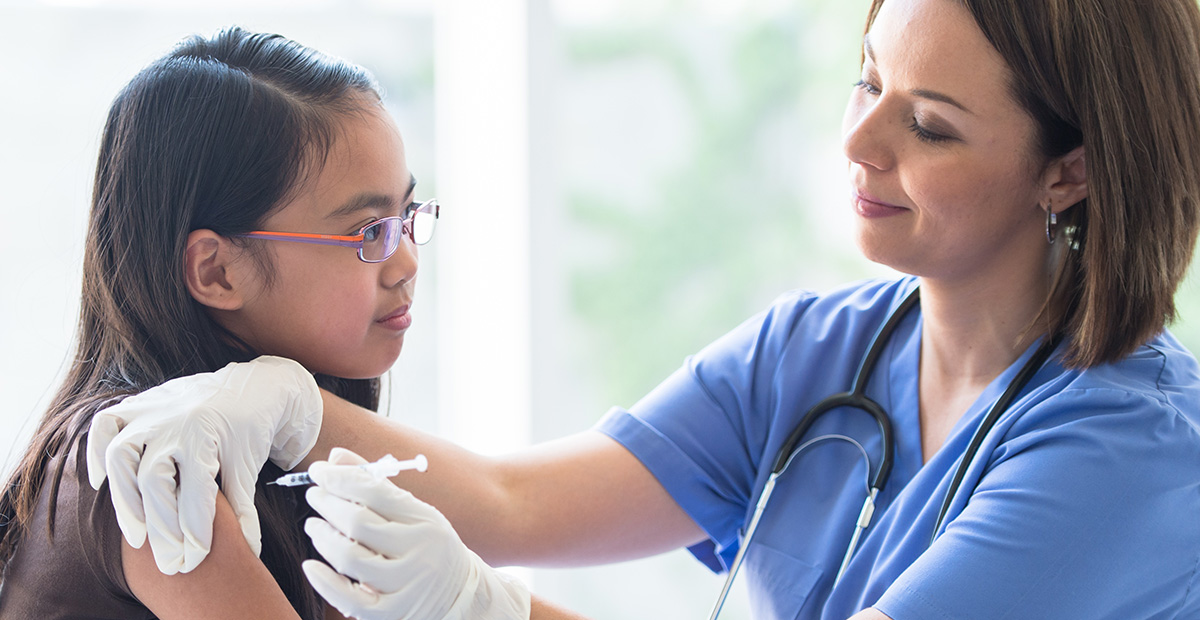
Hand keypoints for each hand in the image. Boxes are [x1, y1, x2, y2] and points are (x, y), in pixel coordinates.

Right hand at [85, 355, 321, 573]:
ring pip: (121, 456)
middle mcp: (175, 423)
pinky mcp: (139, 403)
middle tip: (168, 562)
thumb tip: (249, 550)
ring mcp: (152, 411)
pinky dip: (96, 453)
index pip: (195, 495)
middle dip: (161, 528)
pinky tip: (102, 484)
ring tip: (137, 536)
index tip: (192, 561)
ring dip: (125, 499)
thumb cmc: (248, 432)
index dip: (194, 533)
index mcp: (206, 438)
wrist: (250, 387)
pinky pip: (105, 424)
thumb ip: (243, 507)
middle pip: (153, 482)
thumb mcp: (248, 465)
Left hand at [302, 448, 530, 619]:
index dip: (342, 478)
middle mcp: (418, 550)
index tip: (318, 471)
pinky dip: (324, 582)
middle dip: (328, 504)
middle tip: (314, 494)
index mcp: (424, 520)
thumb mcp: (413, 512)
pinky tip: (310, 565)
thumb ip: (375, 484)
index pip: (376, 492)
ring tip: (313, 525)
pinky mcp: (392, 612)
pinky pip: (350, 599)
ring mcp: (406, 584)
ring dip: (323, 537)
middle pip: (359, 522)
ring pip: (351, 558)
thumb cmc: (427, 546)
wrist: (459, 595)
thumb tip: (336, 457)